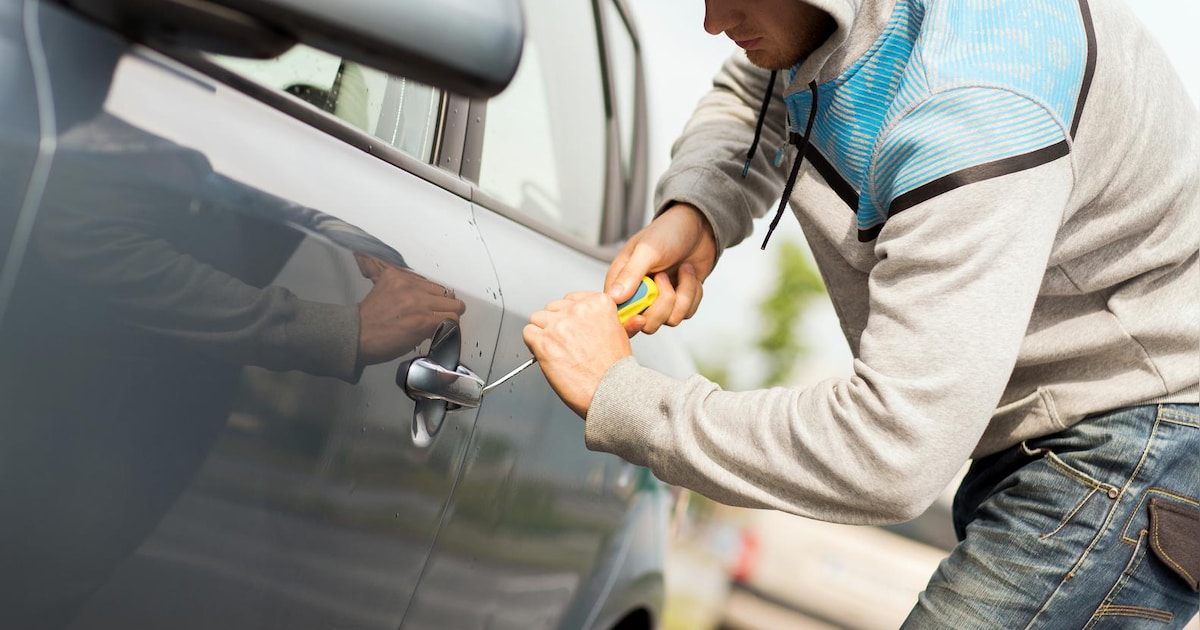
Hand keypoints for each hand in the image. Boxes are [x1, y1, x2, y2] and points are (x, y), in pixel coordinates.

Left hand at [357, 256, 465, 364]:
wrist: (357, 333)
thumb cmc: (384, 343)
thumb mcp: (415, 341)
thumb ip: (434, 328)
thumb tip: (447, 319)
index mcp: (423, 320)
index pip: (454, 316)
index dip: (451, 323)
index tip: (446, 325)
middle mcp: (416, 299)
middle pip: (451, 299)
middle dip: (447, 310)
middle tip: (437, 316)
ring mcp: (405, 284)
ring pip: (439, 287)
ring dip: (434, 297)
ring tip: (422, 306)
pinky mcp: (395, 274)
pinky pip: (420, 278)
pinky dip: (419, 288)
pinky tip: (410, 297)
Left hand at [524, 292, 632, 417]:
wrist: (610, 391)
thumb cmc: (615, 370)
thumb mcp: (621, 334)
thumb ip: (607, 319)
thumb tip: (600, 316)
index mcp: (599, 303)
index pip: (572, 299)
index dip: (570, 316)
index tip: (572, 327)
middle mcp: (578, 310)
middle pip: (553, 308)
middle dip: (556, 324)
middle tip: (565, 343)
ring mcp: (559, 325)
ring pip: (538, 319)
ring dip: (543, 333)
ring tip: (556, 350)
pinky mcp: (544, 341)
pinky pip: (528, 333)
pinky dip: (533, 345)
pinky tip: (546, 355)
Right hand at [606, 203, 716, 333]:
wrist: (700, 225)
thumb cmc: (669, 231)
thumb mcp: (647, 250)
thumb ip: (630, 274)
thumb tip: (613, 298)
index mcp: (621, 281)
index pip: (617, 314)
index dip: (628, 321)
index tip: (641, 316)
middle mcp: (639, 294)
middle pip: (646, 324)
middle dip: (662, 304)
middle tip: (664, 276)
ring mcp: (660, 300)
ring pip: (670, 320)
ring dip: (683, 294)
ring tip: (683, 269)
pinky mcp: (679, 302)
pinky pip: (687, 313)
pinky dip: (693, 294)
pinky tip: (690, 274)